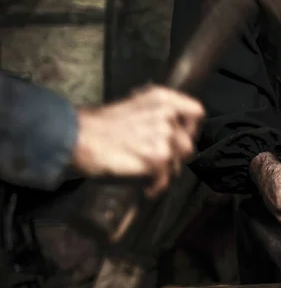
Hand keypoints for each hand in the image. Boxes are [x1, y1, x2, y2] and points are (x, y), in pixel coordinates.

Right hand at [72, 85, 204, 196]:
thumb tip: (173, 133)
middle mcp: (166, 116)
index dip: (192, 129)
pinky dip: (155, 188)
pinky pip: (165, 180)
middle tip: (157, 163)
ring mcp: (163, 138)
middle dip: (174, 158)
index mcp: (162, 100)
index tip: (181, 139)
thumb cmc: (100, 126)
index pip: (197, 112)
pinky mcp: (156, 160)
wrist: (77, 138)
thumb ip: (157, 116)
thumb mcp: (135, 107)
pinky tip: (145, 187)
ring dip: (163, 173)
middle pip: (188, 145)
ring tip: (147, 175)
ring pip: (177, 165)